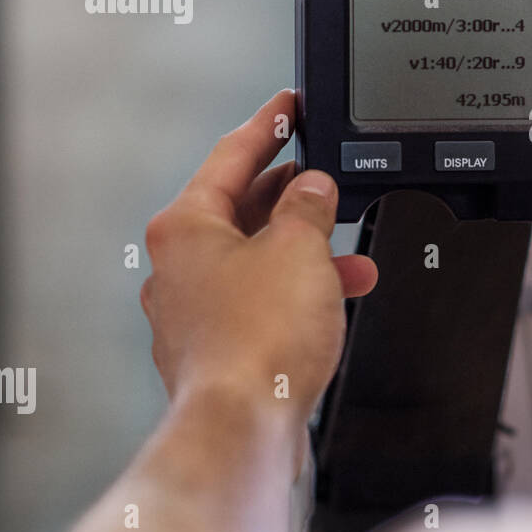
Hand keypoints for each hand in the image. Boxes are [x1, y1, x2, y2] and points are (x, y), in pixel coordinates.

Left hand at [140, 90, 377, 430]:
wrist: (243, 424)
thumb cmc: (257, 341)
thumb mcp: (301, 248)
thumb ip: (309, 205)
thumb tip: (313, 189)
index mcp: (185, 226)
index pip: (230, 154)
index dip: (268, 125)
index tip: (287, 106)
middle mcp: (179, 265)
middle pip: (241, 208)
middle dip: (295, 199)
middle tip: (326, 180)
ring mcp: (192, 310)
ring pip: (256, 259)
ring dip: (307, 254)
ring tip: (352, 258)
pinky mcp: (214, 347)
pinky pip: (260, 300)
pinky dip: (297, 293)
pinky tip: (334, 299)